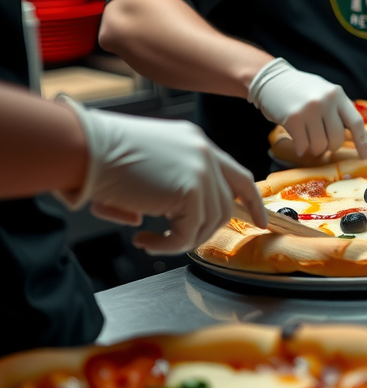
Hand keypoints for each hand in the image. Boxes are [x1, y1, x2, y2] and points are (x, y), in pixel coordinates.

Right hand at [56, 98, 265, 255]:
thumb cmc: (98, 156)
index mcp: (195, 142)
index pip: (237, 174)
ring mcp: (201, 171)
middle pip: (226, 203)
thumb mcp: (141, 166)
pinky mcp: (190, 192)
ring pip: (209, 222)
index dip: (250, 200)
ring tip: (151, 239)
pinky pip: (187, 235)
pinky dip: (166, 246)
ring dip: (180, 240)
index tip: (261, 221)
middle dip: (210, 229)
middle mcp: (205, 153)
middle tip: (182, 243)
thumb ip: (157, 189)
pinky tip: (143, 239)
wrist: (84, 147)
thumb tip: (142, 222)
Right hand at [247, 58, 366, 158]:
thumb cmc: (302, 90)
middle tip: (323, 142)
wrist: (273, 80)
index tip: (365, 156)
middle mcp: (326, 101)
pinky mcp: (293, 119)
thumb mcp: (325, 92)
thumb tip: (353, 135)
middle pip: (337, 138)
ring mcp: (309, 110)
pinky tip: (298, 142)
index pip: (356, 122)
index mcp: (337, 94)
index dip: (362, 141)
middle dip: (331, 146)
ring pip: (320, 145)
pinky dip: (302, 149)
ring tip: (308, 140)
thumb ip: (338, 109)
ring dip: (314, 148)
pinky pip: (303, 145)